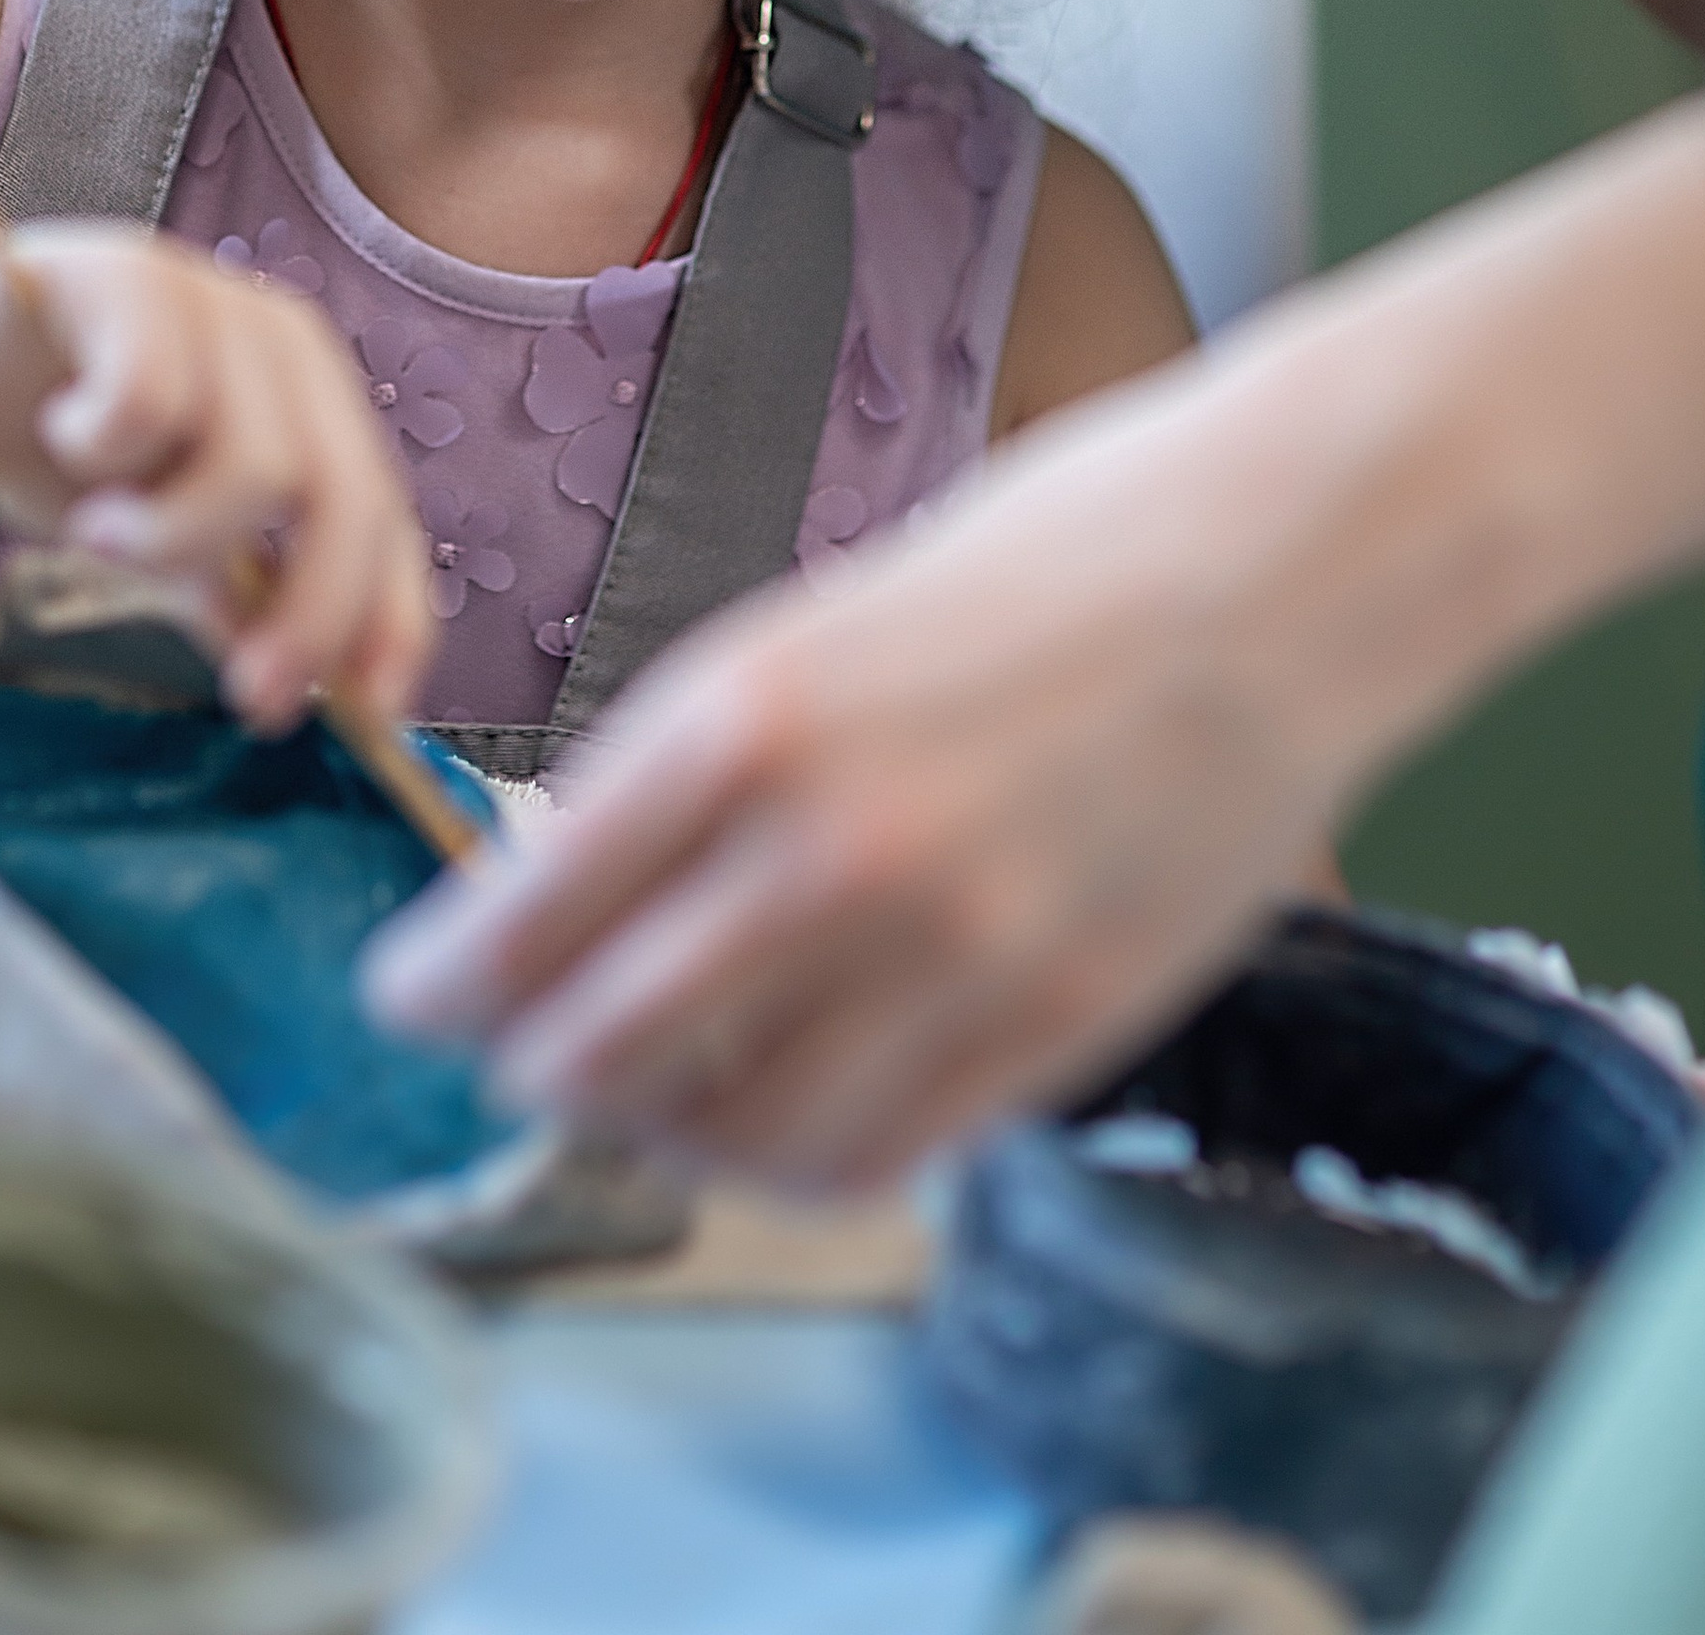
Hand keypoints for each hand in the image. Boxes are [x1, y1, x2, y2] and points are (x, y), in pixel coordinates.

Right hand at [0, 216, 431, 730]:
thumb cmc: (49, 436)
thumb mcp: (157, 531)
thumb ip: (230, 589)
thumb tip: (302, 689)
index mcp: (309, 400)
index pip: (386, 520)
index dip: (389, 622)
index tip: (366, 719)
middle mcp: (280, 344)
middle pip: (346, 499)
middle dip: (310, 617)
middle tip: (248, 693)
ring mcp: (210, 300)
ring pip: (258, 465)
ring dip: (172, 537)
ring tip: (96, 532)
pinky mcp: (123, 278)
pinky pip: (150, 398)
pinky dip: (104, 448)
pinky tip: (63, 434)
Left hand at [364, 372, 1340, 1188]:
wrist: (1290, 559)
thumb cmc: (1063, 549)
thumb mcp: (832, 616)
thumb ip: (715, 760)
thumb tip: (594, 880)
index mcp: (751, 714)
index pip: (528, 917)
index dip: (441, 984)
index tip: (414, 994)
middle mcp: (832, 851)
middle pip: (597, 1049)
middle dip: (526, 1062)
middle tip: (512, 1050)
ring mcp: (953, 955)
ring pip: (731, 1133)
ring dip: (659, 1126)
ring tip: (648, 1089)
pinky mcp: (1059, 1024)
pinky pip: (876, 1154)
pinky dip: (798, 1156)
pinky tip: (784, 1110)